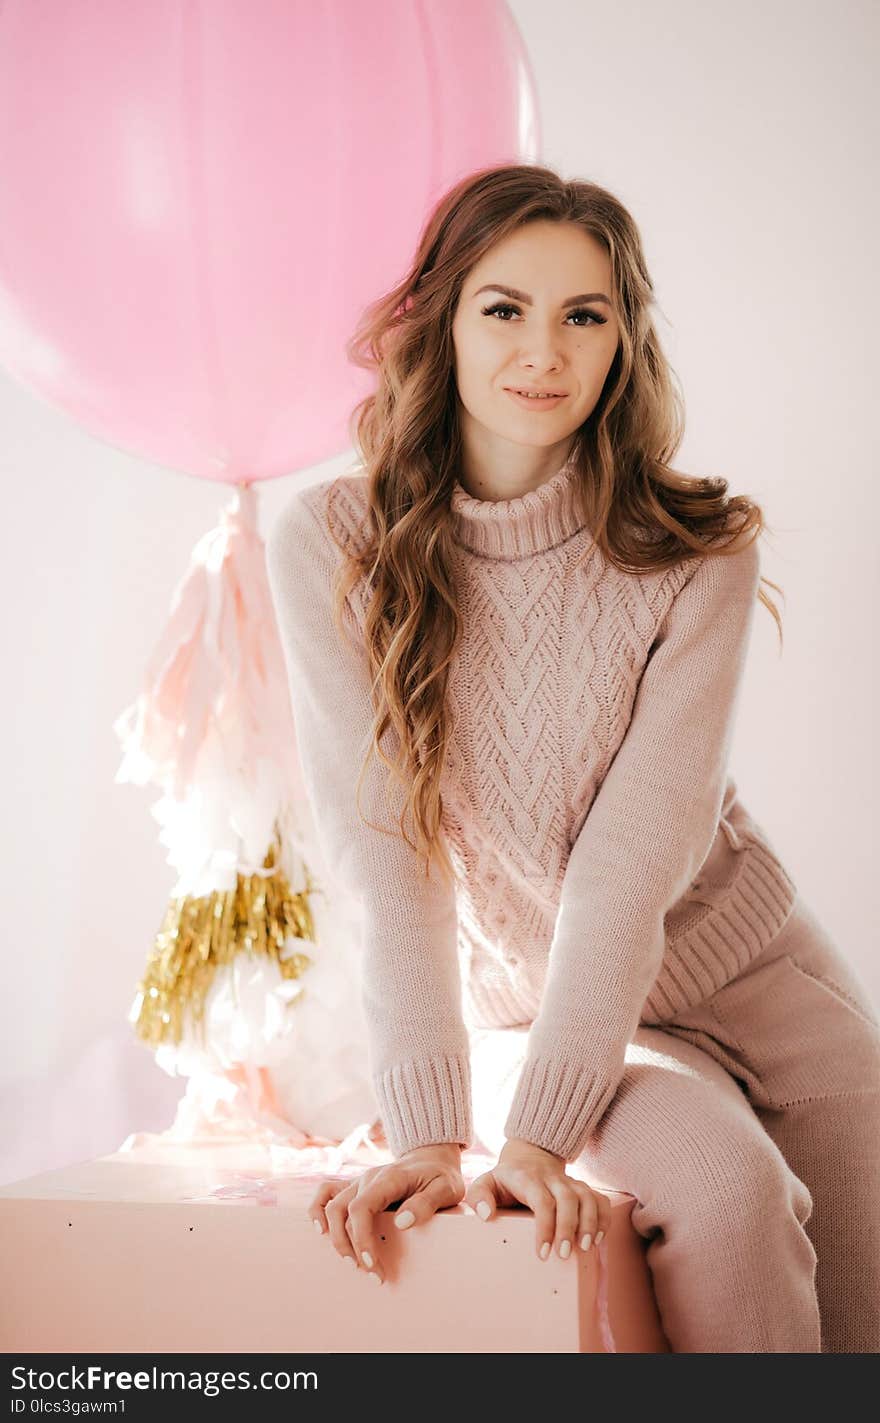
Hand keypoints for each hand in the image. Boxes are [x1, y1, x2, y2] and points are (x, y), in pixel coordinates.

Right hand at [306, 1142, 464, 1284]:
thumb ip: (426, 1203)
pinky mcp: (354, 1187)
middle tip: (371, 1273)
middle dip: (350, 1246)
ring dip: (335, 1237)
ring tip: (351, 1262)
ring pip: (332, 1206)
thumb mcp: (446, 1189)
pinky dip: (317, 1209)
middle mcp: (368, 1178)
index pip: (362, 1208)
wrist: (432, 1158)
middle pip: (342, 1211)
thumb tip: (402, 1223)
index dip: (361, 1239)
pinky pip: (326, 1191)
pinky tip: (321, 1231)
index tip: (373, 1265)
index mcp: (389, 1178)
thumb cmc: (440, 1177)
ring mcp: (358, 1181)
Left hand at [464, 1137, 610, 1261]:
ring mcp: (570, 1182)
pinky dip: (604, 1217)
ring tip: (586, 1248)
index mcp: (528, 1178)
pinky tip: (600, 1239)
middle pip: (568, 1199)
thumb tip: (486, 1216)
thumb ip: (478, 1196)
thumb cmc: (505, 1180)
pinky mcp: (582, 1188)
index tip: (543, 1253)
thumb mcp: (485, 1183)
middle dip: (569, 1228)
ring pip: (588, 1197)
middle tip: (564, 1255)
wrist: (528, 1157)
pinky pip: (599, 1199)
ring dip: (590, 1223)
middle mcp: (552, 1178)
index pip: (542, 1200)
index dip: (545, 1226)